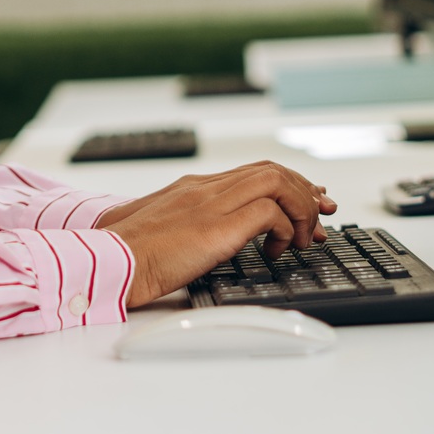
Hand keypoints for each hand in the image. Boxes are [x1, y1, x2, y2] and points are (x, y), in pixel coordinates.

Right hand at [99, 162, 336, 307]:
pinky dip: (286, 229)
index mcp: (193, 189)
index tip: (308, 200)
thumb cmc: (127, 257)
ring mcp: (211, 203)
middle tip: (324, 213)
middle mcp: (205, 188)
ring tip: (305, 238)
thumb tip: (205, 242)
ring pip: (277, 181)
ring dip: (301, 208)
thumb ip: (186, 229)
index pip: (253, 172)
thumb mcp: (160, 234)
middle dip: (306, 190)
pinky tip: (280, 251)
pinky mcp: (218, 226)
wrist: (109, 263)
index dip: (288, 183)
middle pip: (271, 169)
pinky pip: (271, 211)